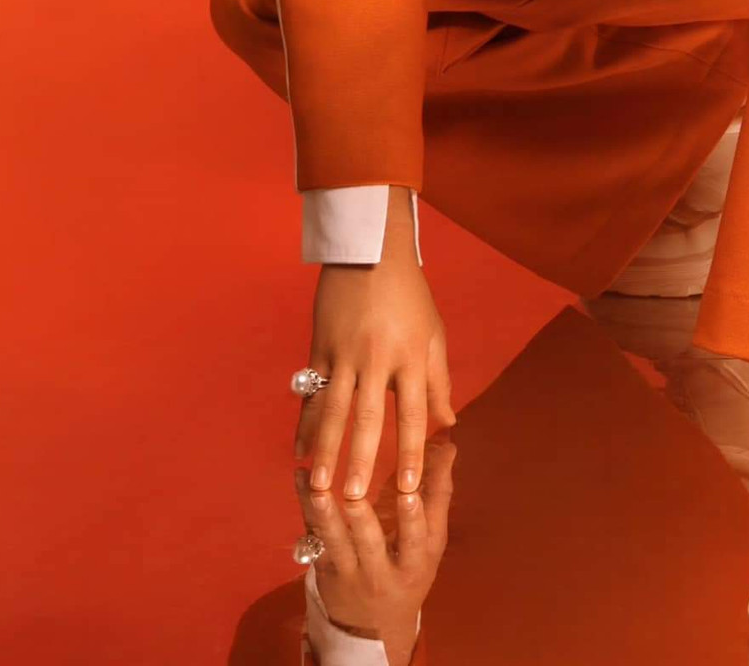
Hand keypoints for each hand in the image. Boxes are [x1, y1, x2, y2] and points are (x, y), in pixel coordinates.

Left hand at [294, 431, 454, 661]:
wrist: (373, 627)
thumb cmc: (409, 572)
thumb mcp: (431, 543)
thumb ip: (438, 493)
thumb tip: (448, 443)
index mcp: (414, 561)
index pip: (416, 537)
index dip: (412, 517)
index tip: (409, 492)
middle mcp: (381, 570)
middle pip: (370, 543)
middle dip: (362, 520)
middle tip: (355, 493)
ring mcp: (349, 571)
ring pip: (336, 542)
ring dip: (325, 515)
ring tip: (318, 488)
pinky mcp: (324, 569)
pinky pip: (313, 536)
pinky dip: (305, 508)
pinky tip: (301, 479)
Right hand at [295, 187, 456, 500]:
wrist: (371, 249)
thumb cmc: (409, 294)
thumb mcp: (433, 333)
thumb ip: (438, 381)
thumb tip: (448, 422)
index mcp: (410, 356)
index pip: (413, 414)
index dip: (411, 453)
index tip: (408, 488)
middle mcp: (378, 358)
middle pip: (369, 418)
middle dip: (360, 461)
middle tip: (353, 500)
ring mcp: (345, 353)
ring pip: (335, 410)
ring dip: (326, 450)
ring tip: (320, 484)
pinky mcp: (321, 347)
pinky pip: (312, 392)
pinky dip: (305, 423)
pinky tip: (300, 450)